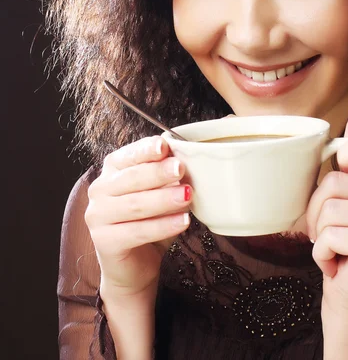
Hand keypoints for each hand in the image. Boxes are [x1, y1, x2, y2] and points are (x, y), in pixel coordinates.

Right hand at [85, 136, 192, 297]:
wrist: (136, 264)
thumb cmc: (151, 220)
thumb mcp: (162, 192)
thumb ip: (169, 177)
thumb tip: (185, 161)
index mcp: (113, 170)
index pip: (129, 155)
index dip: (146, 150)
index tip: (165, 145)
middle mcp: (100, 189)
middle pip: (131, 178)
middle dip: (158, 172)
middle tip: (181, 169)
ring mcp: (97, 216)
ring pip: (135, 204)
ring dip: (164, 199)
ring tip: (187, 195)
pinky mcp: (104, 242)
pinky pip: (137, 231)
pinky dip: (163, 226)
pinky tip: (183, 221)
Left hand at [305, 110, 347, 329]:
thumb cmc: (345, 241)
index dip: (347, 155)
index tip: (344, 179)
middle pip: (336, 180)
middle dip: (318, 209)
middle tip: (330, 230)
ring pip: (330, 208)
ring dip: (319, 233)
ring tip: (335, 246)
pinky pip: (331, 235)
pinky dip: (322, 253)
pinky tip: (336, 263)